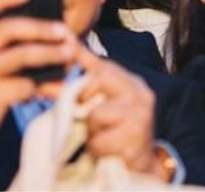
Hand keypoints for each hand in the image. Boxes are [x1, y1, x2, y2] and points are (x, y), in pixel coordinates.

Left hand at [74, 50, 163, 179]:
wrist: (140, 165)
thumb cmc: (117, 132)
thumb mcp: (102, 105)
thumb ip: (87, 81)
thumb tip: (67, 51)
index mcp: (130, 82)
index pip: (102, 63)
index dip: (80, 54)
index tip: (64, 38)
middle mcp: (139, 93)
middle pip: (97, 82)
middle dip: (81, 101)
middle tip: (83, 117)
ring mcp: (140, 114)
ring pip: (95, 114)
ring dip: (90, 131)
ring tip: (100, 137)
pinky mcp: (136, 136)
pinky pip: (100, 139)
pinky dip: (96, 147)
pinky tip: (106, 149)